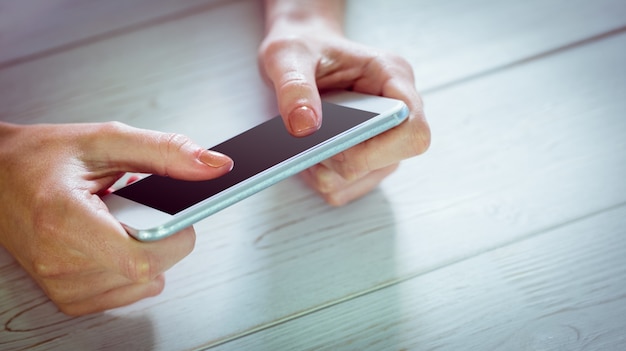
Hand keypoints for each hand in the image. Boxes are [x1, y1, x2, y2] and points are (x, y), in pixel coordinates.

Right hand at [0, 122, 232, 315]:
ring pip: (141, 284)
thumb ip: (166, 152)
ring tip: (119, 222)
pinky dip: (133, 269)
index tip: (182, 218)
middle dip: (163, 239)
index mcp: (64, 219)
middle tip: (140, 209)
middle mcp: (58, 260)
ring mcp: (60, 284)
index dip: (175, 239)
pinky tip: (116, 242)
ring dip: (147, 253)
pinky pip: (125, 293)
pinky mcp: (66, 297)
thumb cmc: (43, 158)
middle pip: (147, 271)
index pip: (141, 258)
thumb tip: (214, 166)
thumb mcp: (106, 140)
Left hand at [259, 1, 430, 205]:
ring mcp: (383, 142)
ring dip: (326, 171)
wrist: (297, 57)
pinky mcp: (363, 161)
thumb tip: (305, 127)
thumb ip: (294, 86)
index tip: (334, 141)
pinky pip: (343, 190)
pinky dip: (318, 178)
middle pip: (387, 163)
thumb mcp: (286, 55)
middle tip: (308, 138)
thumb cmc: (302, 48)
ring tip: (302, 142)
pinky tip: (304, 154)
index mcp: (393, 78)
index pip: (413, 131)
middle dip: (342, 160)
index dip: (377, 148)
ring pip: (361, 180)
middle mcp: (395, 113)